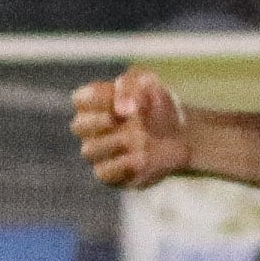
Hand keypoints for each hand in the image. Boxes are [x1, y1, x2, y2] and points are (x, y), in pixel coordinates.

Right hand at [72, 67, 187, 188]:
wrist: (181, 136)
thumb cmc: (159, 107)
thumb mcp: (151, 86)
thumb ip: (133, 88)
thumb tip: (122, 108)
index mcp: (97, 105)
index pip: (81, 99)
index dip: (97, 98)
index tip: (120, 96)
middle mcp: (94, 130)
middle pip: (78, 126)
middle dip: (96, 121)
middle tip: (117, 118)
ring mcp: (102, 153)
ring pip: (88, 150)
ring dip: (112, 142)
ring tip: (139, 138)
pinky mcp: (113, 175)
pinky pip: (103, 173)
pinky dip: (120, 165)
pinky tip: (141, 158)